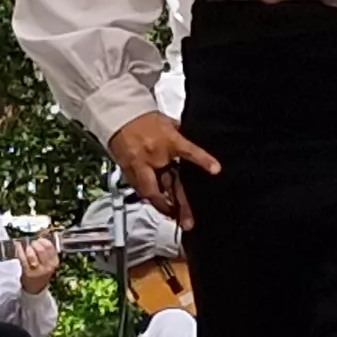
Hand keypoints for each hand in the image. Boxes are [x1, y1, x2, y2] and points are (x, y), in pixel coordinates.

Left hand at [16, 235, 61, 293]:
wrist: (35, 288)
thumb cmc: (41, 272)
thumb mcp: (48, 262)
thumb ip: (46, 249)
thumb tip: (43, 232)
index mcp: (54, 262)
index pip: (50, 246)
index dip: (43, 240)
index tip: (39, 239)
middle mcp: (47, 266)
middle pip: (41, 249)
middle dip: (35, 243)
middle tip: (32, 243)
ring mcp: (37, 269)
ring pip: (32, 253)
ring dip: (27, 247)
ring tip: (26, 247)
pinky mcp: (27, 271)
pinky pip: (22, 258)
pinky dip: (19, 250)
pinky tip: (18, 246)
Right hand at [104, 113, 220, 223]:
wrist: (120, 116)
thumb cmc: (146, 119)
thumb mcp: (170, 124)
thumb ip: (182, 138)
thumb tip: (194, 147)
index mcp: (168, 140)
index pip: (189, 151)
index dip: (203, 161)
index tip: (216, 170)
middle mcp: (154, 154)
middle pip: (168, 183)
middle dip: (178, 204)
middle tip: (187, 220)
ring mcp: (139, 164)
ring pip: (151, 192)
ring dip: (162, 206)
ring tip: (172, 216)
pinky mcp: (128, 170)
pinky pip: (140, 189)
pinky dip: (149, 197)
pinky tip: (157, 204)